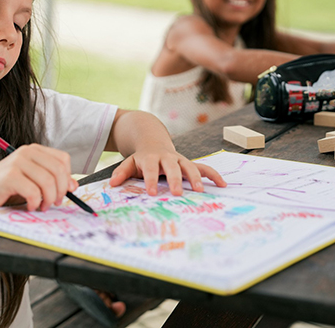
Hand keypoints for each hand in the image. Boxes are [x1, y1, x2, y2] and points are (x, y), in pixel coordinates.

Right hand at [0, 144, 76, 211]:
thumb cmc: (6, 188)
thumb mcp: (33, 181)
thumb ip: (52, 180)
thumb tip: (73, 186)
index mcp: (34, 150)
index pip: (63, 159)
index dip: (67, 177)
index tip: (65, 192)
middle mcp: (26, 152)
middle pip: (58, 170)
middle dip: (60, 191)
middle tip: (54, 203)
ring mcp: (17, 162)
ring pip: (48, 181)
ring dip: (48, 199)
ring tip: (42, 206)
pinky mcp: (10, 176)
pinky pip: (33, 192)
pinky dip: (35, 203)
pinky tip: (30, 206)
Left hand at [109, 145, 225, 195]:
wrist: (152, 141)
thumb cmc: (141, 158)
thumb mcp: (129, 163)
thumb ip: (121, 173)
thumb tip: (112, 184)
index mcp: (151, 158)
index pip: (150, 169)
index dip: (151, 180)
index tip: (152, 193)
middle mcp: (167, 158)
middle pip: (172, 167)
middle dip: (175, 179)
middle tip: (177, 193)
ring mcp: (180, 159)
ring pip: (190, 166)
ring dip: (195, 178)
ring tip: (200, 191)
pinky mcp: (189, 163)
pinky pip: (203, 168)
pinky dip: (213, 175)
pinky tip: (222, 185)